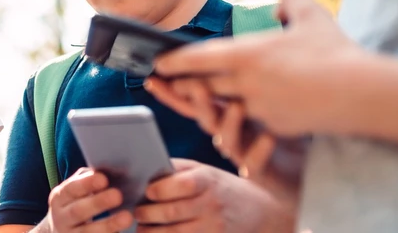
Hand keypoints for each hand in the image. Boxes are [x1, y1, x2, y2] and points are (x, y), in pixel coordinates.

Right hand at [44, 168, 133, 232]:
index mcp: (59, 198)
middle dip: (98, 203)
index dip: (86, 184)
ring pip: (87, 232)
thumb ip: (86, 180)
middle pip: (78, 211)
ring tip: (127, 217)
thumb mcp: (74, 192)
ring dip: (108, 225)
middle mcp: (60, 218)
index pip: (71, 189)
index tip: (104, 179)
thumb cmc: (74, 204)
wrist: (59, 232)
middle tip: (118, 195)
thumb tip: (108, 169)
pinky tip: (122, 232)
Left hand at [135, 159, 294, 232]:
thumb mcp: (205, 171)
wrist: (261, 211)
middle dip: (147, 214)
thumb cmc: (221, 187)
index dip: (160, 189)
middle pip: (172, 213)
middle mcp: (212, 205)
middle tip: (136, 213)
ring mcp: (214, 228)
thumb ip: (176, 169)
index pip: (182, 185)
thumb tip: (142, 170)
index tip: (147, 191)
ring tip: (142, 229)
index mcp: (207, 181)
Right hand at [145, 75, 305, 208]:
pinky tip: (268, 136)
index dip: (170, 92)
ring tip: (237, 106)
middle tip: (197, 84)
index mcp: (222, 114)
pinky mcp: (258, 170)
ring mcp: (240, 152)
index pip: (190, 101)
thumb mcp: (254, 103)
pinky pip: (254, 162)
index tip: (153, 79)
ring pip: (225, 139)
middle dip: (198, 101)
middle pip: (204, 117)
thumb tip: (215, 58)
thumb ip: (232, 86)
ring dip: (228, 123)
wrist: (297, 173)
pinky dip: (259, 149)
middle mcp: (226, 133)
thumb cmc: (278, 133)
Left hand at [150, 0, 368, 136]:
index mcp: (248, 55)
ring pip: (224, 106)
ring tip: (196, 95)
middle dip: (184, 85)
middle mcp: (247, 84)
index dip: (176, 61)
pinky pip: (249, 121)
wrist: (361, 94)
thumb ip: (291, 0)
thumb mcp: (311, 14)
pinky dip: (239, 116)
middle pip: (204, 86)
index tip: (158, 62)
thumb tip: (279, 3)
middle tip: (166, 82)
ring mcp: (260, 108)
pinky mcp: (275, 127)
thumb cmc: (335, 51)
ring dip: (209, 102)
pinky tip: (236, 113)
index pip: (199, 59)